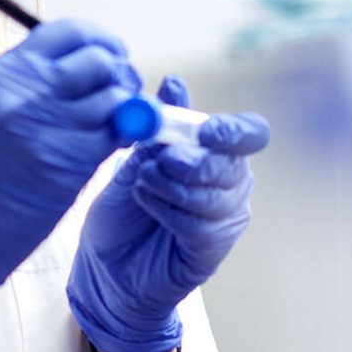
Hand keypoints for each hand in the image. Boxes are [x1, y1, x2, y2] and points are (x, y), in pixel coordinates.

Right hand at [0, 19, 139, 337]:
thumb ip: (35, 82)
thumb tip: (93, 64)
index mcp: (4, 72)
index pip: (69, 31)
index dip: (101, 40)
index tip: (111, 57)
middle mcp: (26, 91)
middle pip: (100, 59)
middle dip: (120, 73)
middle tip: (121, 92)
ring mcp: (50, 125)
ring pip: (116, 96)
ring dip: (127, 108)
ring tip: (114, 125)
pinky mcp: (72, 160)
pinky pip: (118, 133)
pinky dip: (126, 136)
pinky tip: (114, 145)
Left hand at [66, 76, 269, 351]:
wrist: (103, 267)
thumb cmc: (122, 213)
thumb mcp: (135, 161)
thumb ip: (159, 128)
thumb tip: (174, 83)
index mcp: (217, 154)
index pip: (249, 133)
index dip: (235, 130)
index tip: (208, 132)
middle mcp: (230, 185)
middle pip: (231, 163)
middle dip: (192, 160)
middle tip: (159, 161)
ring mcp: (225, 219)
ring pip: (213, 194)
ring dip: (171, 186)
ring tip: (142, 185)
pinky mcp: (212, 249)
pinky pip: (200, 224)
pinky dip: (168, 211)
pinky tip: (148, 208)